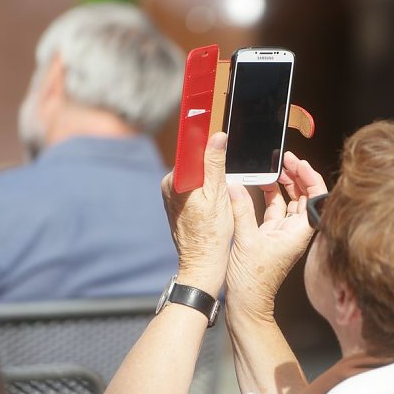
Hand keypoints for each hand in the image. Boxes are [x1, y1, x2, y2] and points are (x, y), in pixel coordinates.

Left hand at [161, 132, 232, 294]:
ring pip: (197, 175)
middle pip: (195, 161)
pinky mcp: (178, 203)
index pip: (190, 149)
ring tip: (220, 197)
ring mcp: (172, 195)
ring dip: (212, 179)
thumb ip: (216, 164)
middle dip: (212, 165)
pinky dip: (207, 190)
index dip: (206, 140)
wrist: (202, 264)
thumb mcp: (218, 196)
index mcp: (175, 181)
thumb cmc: (212, 234)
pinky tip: (215, 204)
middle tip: (225, 180)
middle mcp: (169, 186)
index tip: (217, 129)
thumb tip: (217, 137)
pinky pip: (195, 187)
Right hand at [225, 152, 327, 319]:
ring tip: (275, 166)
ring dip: (285, 183)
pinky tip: (262, 183)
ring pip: (291, 201)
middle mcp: (295, 231)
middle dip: (298, 175)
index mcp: (299, 232)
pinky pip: (276, 209)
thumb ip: (241, 210)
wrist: (247, 303)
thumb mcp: (246, 240)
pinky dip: (271, 195)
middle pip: (306, 196)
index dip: (310, 177)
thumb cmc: (253, 280)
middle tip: (285, 158)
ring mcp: (284, 232)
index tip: (298, 162)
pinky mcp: (272, 235)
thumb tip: (235, 185)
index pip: (316, 199)